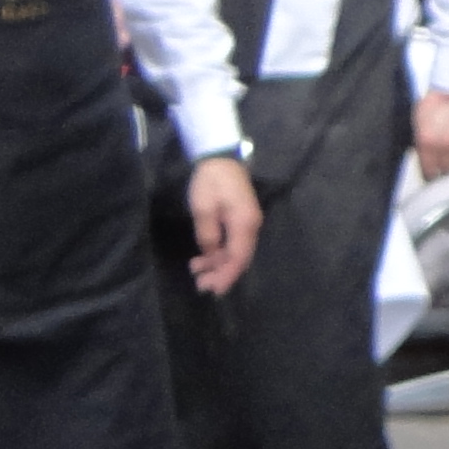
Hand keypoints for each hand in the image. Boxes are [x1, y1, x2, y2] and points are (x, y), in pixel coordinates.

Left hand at [186, 157, 261, 294]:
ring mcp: (249, 223)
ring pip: (237, 253)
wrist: (221, 158)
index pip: (238, 257)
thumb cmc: (211, 180)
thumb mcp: (202, 207)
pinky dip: (220, 254)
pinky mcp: (242, 221)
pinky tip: (204, 258)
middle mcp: (251, 226)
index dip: (227, 275)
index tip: (213, 290)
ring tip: (196, 271)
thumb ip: (207, 234)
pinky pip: (234, 244)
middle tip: (200, 284)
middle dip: (221, 274)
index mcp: (244, 223)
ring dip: (218, 264)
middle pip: (240, 258)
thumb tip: (210, 254)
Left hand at [412, 91, 448, 179]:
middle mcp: (446, 147)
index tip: (432, 170)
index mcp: (428, 143)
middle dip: (444, 164)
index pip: (430, 172)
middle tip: (444, 156)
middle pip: (447, 170)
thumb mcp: (419, 121)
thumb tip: (425, 155)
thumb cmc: (437, 99)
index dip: (430, 172)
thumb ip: (422, 141)